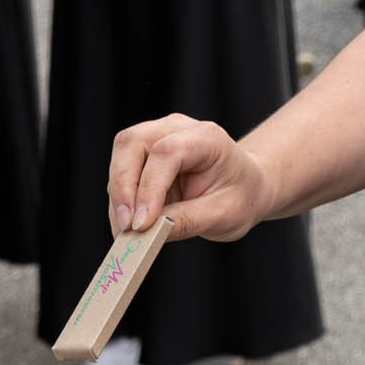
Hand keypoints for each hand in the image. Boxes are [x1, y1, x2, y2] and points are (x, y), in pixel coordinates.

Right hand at [107, 114, 275, 241]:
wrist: (245, 187)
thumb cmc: (240, 196)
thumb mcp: (224, 215)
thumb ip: (187, 221)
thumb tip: (148, 233)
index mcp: (206, 138)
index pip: (166, 153)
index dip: (149, 188)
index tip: (142, 224)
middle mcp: (176, 130)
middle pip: (131, 143)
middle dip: (122, 187)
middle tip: (125, 227)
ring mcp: (157, 138)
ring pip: (120, 159)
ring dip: (119, 200)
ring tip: (128, 235)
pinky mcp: (144, 157)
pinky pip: (121, 175)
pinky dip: (121, 203)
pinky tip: (130, 227)